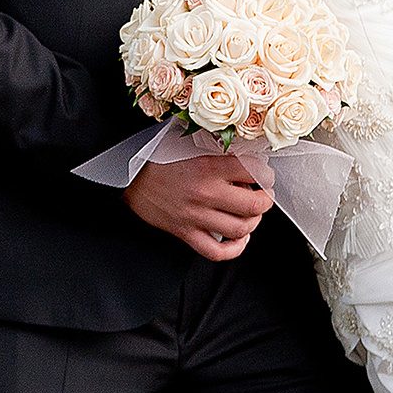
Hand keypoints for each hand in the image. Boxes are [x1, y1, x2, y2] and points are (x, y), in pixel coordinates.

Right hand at [124, 155, 273, 260]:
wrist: (126, 176)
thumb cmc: (156, 156)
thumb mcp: (185, 140)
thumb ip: (214, 143)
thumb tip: (242, 144)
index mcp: (206, 166)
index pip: (252, 171)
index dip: (265, 173)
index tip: (264, 173)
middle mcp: (204, 193)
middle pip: (254, 206)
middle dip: (265, 200)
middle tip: (263, 194)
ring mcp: (195, 216)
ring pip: (241, 229)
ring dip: (252, 222)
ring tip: (249, 214)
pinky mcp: (185, 233)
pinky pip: (217, 251)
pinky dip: (234, 248)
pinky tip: (238, 238)